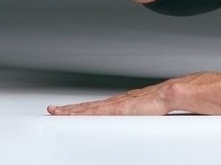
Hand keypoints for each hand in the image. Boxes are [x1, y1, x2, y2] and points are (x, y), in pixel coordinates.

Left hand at [48, 81, 173, 115]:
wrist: (168, 94)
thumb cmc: (160, 103)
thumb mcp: (144, 114)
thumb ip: (136, 118)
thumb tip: (136, 125)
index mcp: (120, 103)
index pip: (95, 107)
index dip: (81, 109)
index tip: (68, 110)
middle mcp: (115, 101)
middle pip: (87, 106)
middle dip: (70, 109)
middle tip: (53, 110)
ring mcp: (115, 104)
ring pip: (87, 107)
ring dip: (71, 110)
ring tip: (57, 112)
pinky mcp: (117, 108)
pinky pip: (94, 112)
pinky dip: (82, 113)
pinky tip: (72, 115)